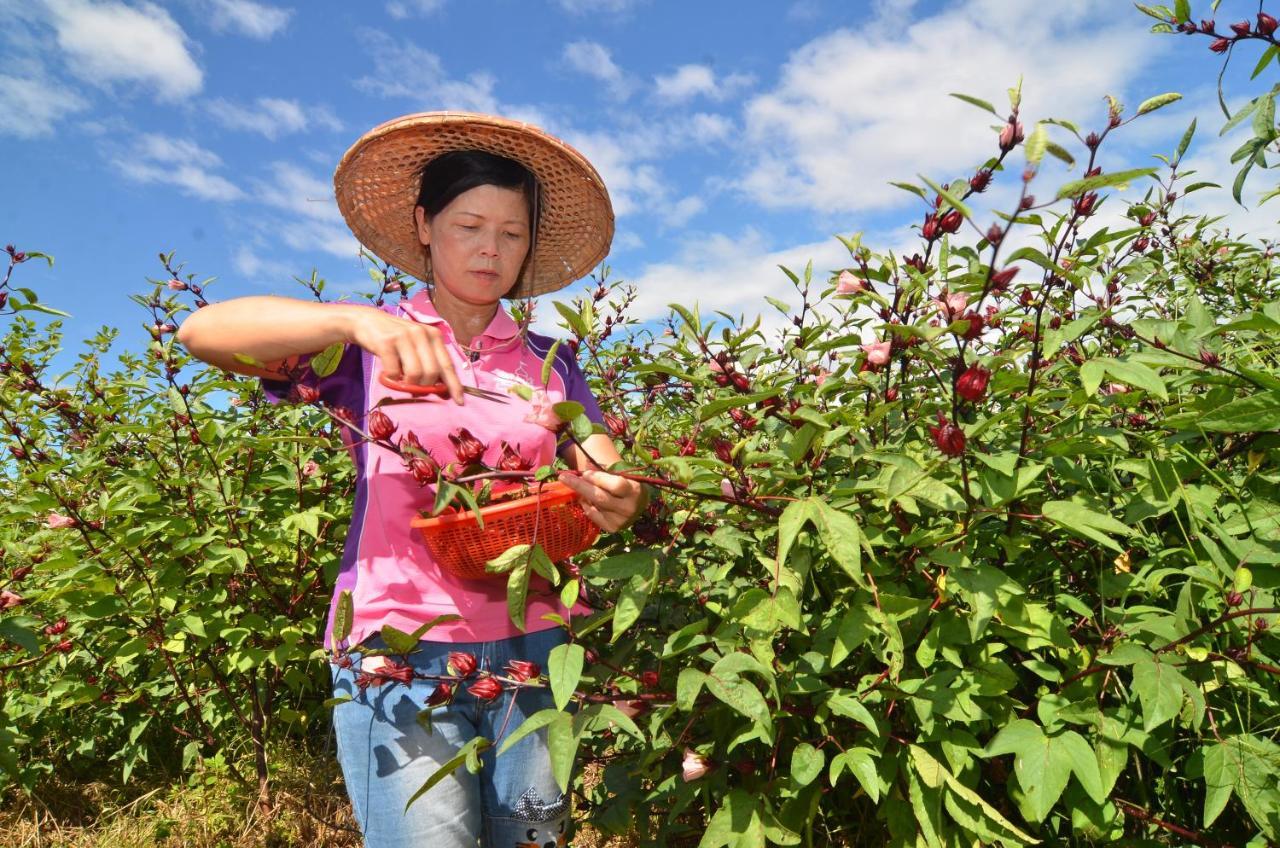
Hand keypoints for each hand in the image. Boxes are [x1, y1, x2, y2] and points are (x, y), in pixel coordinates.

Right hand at [344, 308, 463, 402]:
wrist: (368, 321)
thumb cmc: (396, 339)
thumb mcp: (417, 347)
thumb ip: (430, 365)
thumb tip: (443, 392)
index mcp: (434, 336)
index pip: (448, 365)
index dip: (454, 385)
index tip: (459, 401)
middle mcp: (422, 334)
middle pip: (432, 373)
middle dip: (425, 386)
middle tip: (414, 386)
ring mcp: (404, 337)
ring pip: (415, 374)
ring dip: (408, 383)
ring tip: (401, 378)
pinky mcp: (386, 343)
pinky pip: (394, 372)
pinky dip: (392, 378)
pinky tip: (388, 372)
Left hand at [558, 469, 647, 532]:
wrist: (637, 503)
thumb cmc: (626, 483)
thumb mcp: (620, 474)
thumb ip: (603, 470)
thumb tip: (584, 467)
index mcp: (634, 491)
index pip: (615, 485)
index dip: (599, 478)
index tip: (584, 473)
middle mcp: (629, 508)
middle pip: (600, 497)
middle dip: (580, 486)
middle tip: (563, 477)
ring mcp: (620, 521)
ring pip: (594, 506)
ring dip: (583, 495)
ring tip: (580, 487)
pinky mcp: (612, 528)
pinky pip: (593, 515)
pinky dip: (586, 506)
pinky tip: (586, 500)